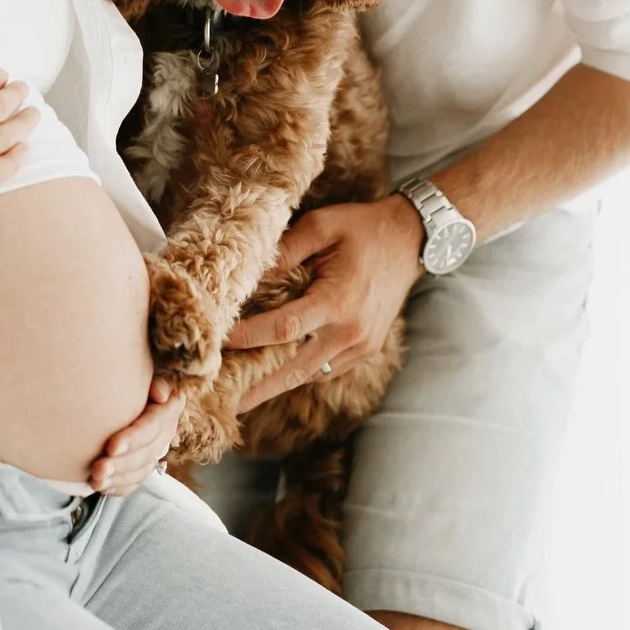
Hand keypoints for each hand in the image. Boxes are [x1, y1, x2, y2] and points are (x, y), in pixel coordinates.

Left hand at [89, 377, 185, 495]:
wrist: (136, 390)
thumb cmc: (135, 376)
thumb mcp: (149, 370)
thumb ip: (155, 378)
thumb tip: (160, 393)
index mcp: (168, 409)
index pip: (152, 427)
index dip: (134, 438)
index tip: (111, 446)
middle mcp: (164, 433)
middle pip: (145, 454)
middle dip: (121, 464)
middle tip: (97, 468)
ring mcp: (155, 451)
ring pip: (140, 471)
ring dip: (117, 478)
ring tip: (95, 480)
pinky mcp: (144, 465)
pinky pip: (134, 482)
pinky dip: (118, 487)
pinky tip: (101, 487)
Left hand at [227, 198, 423, 411]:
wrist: (410, 240)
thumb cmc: (363, 228)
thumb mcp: (322, 225)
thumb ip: (285, 250)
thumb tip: (251, 275)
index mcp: (338, 301)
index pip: (284, 328)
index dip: (248, 338)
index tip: (218, 342)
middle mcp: (351, 332)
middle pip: (295, 369)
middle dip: (258, 388)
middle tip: (225, 404)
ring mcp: (361, 345)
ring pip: (311, 374)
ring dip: (277, 385)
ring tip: (242, 394)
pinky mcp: (366, 349)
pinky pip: (326, 369)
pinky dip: (300, 373)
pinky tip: (276, 374)